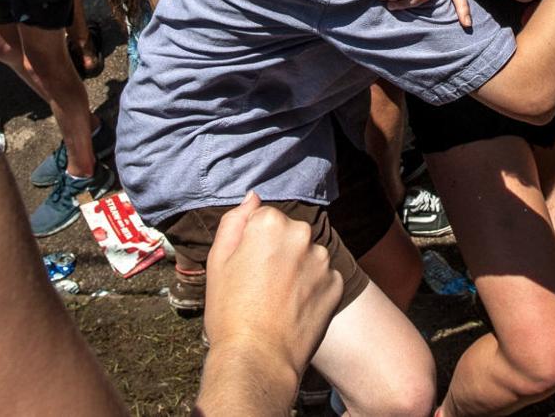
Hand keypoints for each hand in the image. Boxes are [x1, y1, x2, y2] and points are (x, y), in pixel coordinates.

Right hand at [200, 194, 342, 390]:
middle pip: (290, 234)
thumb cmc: (230, 311)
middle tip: (262, 285)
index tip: (247, 267)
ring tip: (278, 299)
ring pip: (309, 254)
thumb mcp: (217, 261)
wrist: (257, 358)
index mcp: (270, 223)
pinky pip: (324, 277)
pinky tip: (295, 308)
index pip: (265, 219)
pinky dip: (313, 288)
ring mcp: (322, 260)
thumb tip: (253, 197)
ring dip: (298, 268)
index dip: (254, 243)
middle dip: (280, 251)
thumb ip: (234, 222)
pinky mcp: (336, 284)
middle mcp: (302, 234)